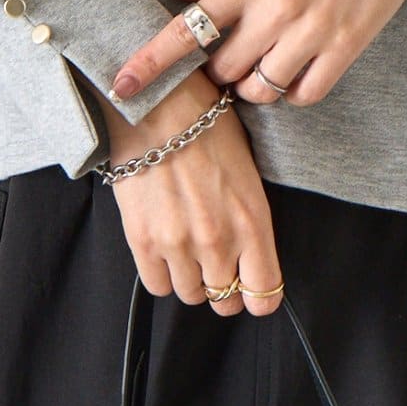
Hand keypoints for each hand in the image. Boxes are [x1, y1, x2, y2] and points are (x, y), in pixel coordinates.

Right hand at [92, 65, 285, 315]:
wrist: (158, 105)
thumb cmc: (205, 126)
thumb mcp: (247, 171)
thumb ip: (249, 219)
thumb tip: (247, 253)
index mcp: (253, 221)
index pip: (263, 294)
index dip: (257, 296)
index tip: (250, 288)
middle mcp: (219, 241)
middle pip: (224, 301)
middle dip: (222, 286)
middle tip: (215, 264)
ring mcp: (179, 244)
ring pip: (190, 295)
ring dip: (191, 277)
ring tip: (186, 246)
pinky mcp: (143, 241)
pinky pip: (157, 286)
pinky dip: (162, 273)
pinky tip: (164, 246)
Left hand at [111, 0, 406, 107]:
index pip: (184, 29)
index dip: (149, 63)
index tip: (122, 85)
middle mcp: (275, 7)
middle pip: (222, 69)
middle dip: (218, 69)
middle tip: (228, 56)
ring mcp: (312, 29)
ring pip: (260, 88)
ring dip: (253, 85)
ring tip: (260, 66)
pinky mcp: (347, 45)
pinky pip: (305, 94)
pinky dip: (292, 92)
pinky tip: (294, 72)